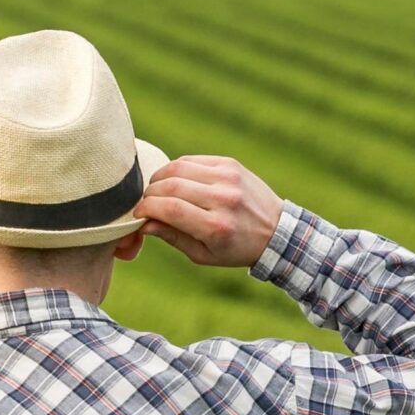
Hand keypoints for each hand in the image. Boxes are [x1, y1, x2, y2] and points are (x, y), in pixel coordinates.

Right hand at [134, 154, 281, 267]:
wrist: (276, 231)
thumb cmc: (235, 248)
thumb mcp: (203, 254)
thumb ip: (172, 237)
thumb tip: (143, 223)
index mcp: (216, 227)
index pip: (170, 209)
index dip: (146, 208)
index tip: (138, 214)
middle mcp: (223, 199)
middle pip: (171, 186)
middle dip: (150, 194)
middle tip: (146, 203)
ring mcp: (228, 178)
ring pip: (178, 167)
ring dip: (160, 178)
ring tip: (157, 191)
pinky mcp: (230, 164)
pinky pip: (192, 160)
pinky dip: (176, 169)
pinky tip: (176, 181)